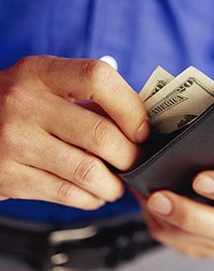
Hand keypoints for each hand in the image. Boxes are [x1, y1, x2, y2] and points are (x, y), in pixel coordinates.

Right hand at [0, 55, 148, 208]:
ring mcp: (12, 141)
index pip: (98, 78)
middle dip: (130, 156)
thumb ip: (92, 99)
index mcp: (40, 72)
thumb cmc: (22, 105)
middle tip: (135, 161)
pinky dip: (91, 198)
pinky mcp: (7, 176)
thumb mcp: (49, 86)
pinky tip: (94, 193)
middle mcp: (23, 103)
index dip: (130, 107)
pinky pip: (67, 193)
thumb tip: (139, 123)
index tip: (142, 130)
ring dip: (113, 184)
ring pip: (87, 171)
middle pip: (100, 134)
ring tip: (116, 182)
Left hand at [136, 167, 213, 257]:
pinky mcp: (210, 245)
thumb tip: (184, 144)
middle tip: (160, 197)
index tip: (199, 179)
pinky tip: (151, 208)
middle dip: (192, 215)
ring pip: (205, 243)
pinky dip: (164, 227)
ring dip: (170, 223)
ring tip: (147, 200)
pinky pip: (187, 246)